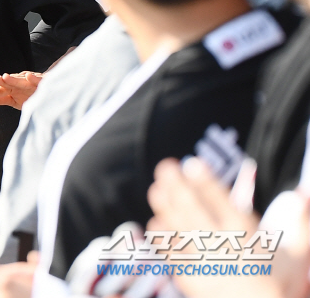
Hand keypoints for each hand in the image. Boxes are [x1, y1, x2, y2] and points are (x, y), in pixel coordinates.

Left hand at [0, 71, 42, 109]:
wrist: (50, 96)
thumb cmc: (30, 96)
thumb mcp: (14, 101)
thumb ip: (0, 98)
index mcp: (14, 89)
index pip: (4, 90)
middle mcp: (22, 85)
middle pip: (11, 84)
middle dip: (3, 81)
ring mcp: (32, 84)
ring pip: (23, 82)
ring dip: (14, 79)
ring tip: (5, 77)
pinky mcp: (43, 83)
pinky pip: (39, 81)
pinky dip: (35, 79)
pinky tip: (29, 77)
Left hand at [147, 158, 308, 297]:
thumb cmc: (280, 286)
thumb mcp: (298, 257)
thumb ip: (301, 225)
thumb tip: (303, 193)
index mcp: (248, 239)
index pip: (224, 205)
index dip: (206, 183)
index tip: (192, 163)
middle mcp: (224, 250)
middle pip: (195, 212)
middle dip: (178, 187)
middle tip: (165, 166)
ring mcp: (206, 266)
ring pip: (180, 232)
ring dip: (166, 209)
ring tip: (155, 189)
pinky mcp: (193, 283)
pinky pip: (173, 258)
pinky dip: (163, 241)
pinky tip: (155, 224)